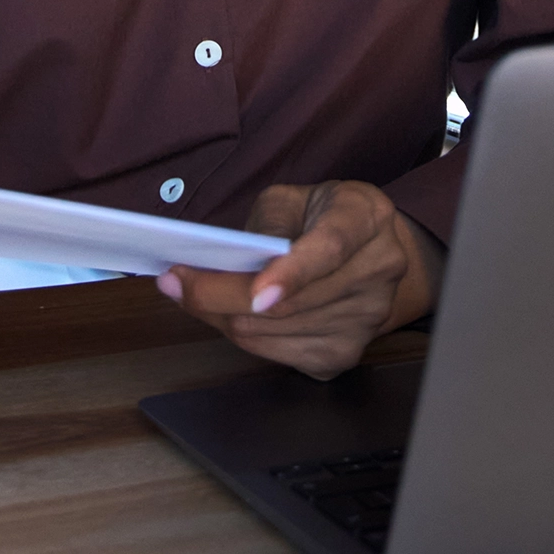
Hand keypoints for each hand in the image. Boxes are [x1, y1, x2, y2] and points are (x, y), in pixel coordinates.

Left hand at [157, 180, 444, 380]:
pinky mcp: (345, 354)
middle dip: (224, 295)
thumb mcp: (292, 198)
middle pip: (294, 303)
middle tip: (175, 282)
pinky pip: (279, 355)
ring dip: (225, 317)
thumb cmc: (318, 216)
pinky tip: (228, 314)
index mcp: (367, 217)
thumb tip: (219, 262)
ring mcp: (367, 320)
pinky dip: (245, 335)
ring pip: (278, 333)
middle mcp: (378, 271)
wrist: (367, 250)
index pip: (331, 248)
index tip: (256, 293)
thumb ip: (265, 225)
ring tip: (195, 294)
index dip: (293, 273)